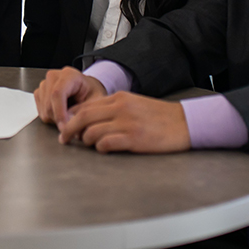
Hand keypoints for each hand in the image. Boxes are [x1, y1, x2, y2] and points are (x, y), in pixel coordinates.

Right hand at [34, 67, 107, 127]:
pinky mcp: (39, 93)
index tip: (65, 128)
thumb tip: (73, 126)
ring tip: (69, 115)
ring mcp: (44, 84)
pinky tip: (61, 113)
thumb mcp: (96, 101)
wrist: (87, 89)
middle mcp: (53, 77)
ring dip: (55, 119)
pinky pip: (40, 112)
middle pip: (49, 105)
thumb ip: (85, 112)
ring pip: (44, 111)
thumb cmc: (91, 93)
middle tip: (72, 125)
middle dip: (59, 120)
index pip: (57, 94)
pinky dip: (50, 118)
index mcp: (68, 75)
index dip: (60, 113)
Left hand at [59, 91, 191, 152]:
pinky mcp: (134, 139)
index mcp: (119, 98)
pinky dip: (101, 148)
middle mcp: (120, 108)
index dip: (71, 117)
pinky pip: (106, 144)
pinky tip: (105, 149)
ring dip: (86, 141)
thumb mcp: (133, 104)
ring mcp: (127, 123)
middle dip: (69, 129)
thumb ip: (113, 109)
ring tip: (91, 145)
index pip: (86, 105)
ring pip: (92, 132)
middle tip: (63, 139)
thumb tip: (89, 118)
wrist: (185, 123)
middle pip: (83, 117)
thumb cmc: (159, 116)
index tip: (65, 126)